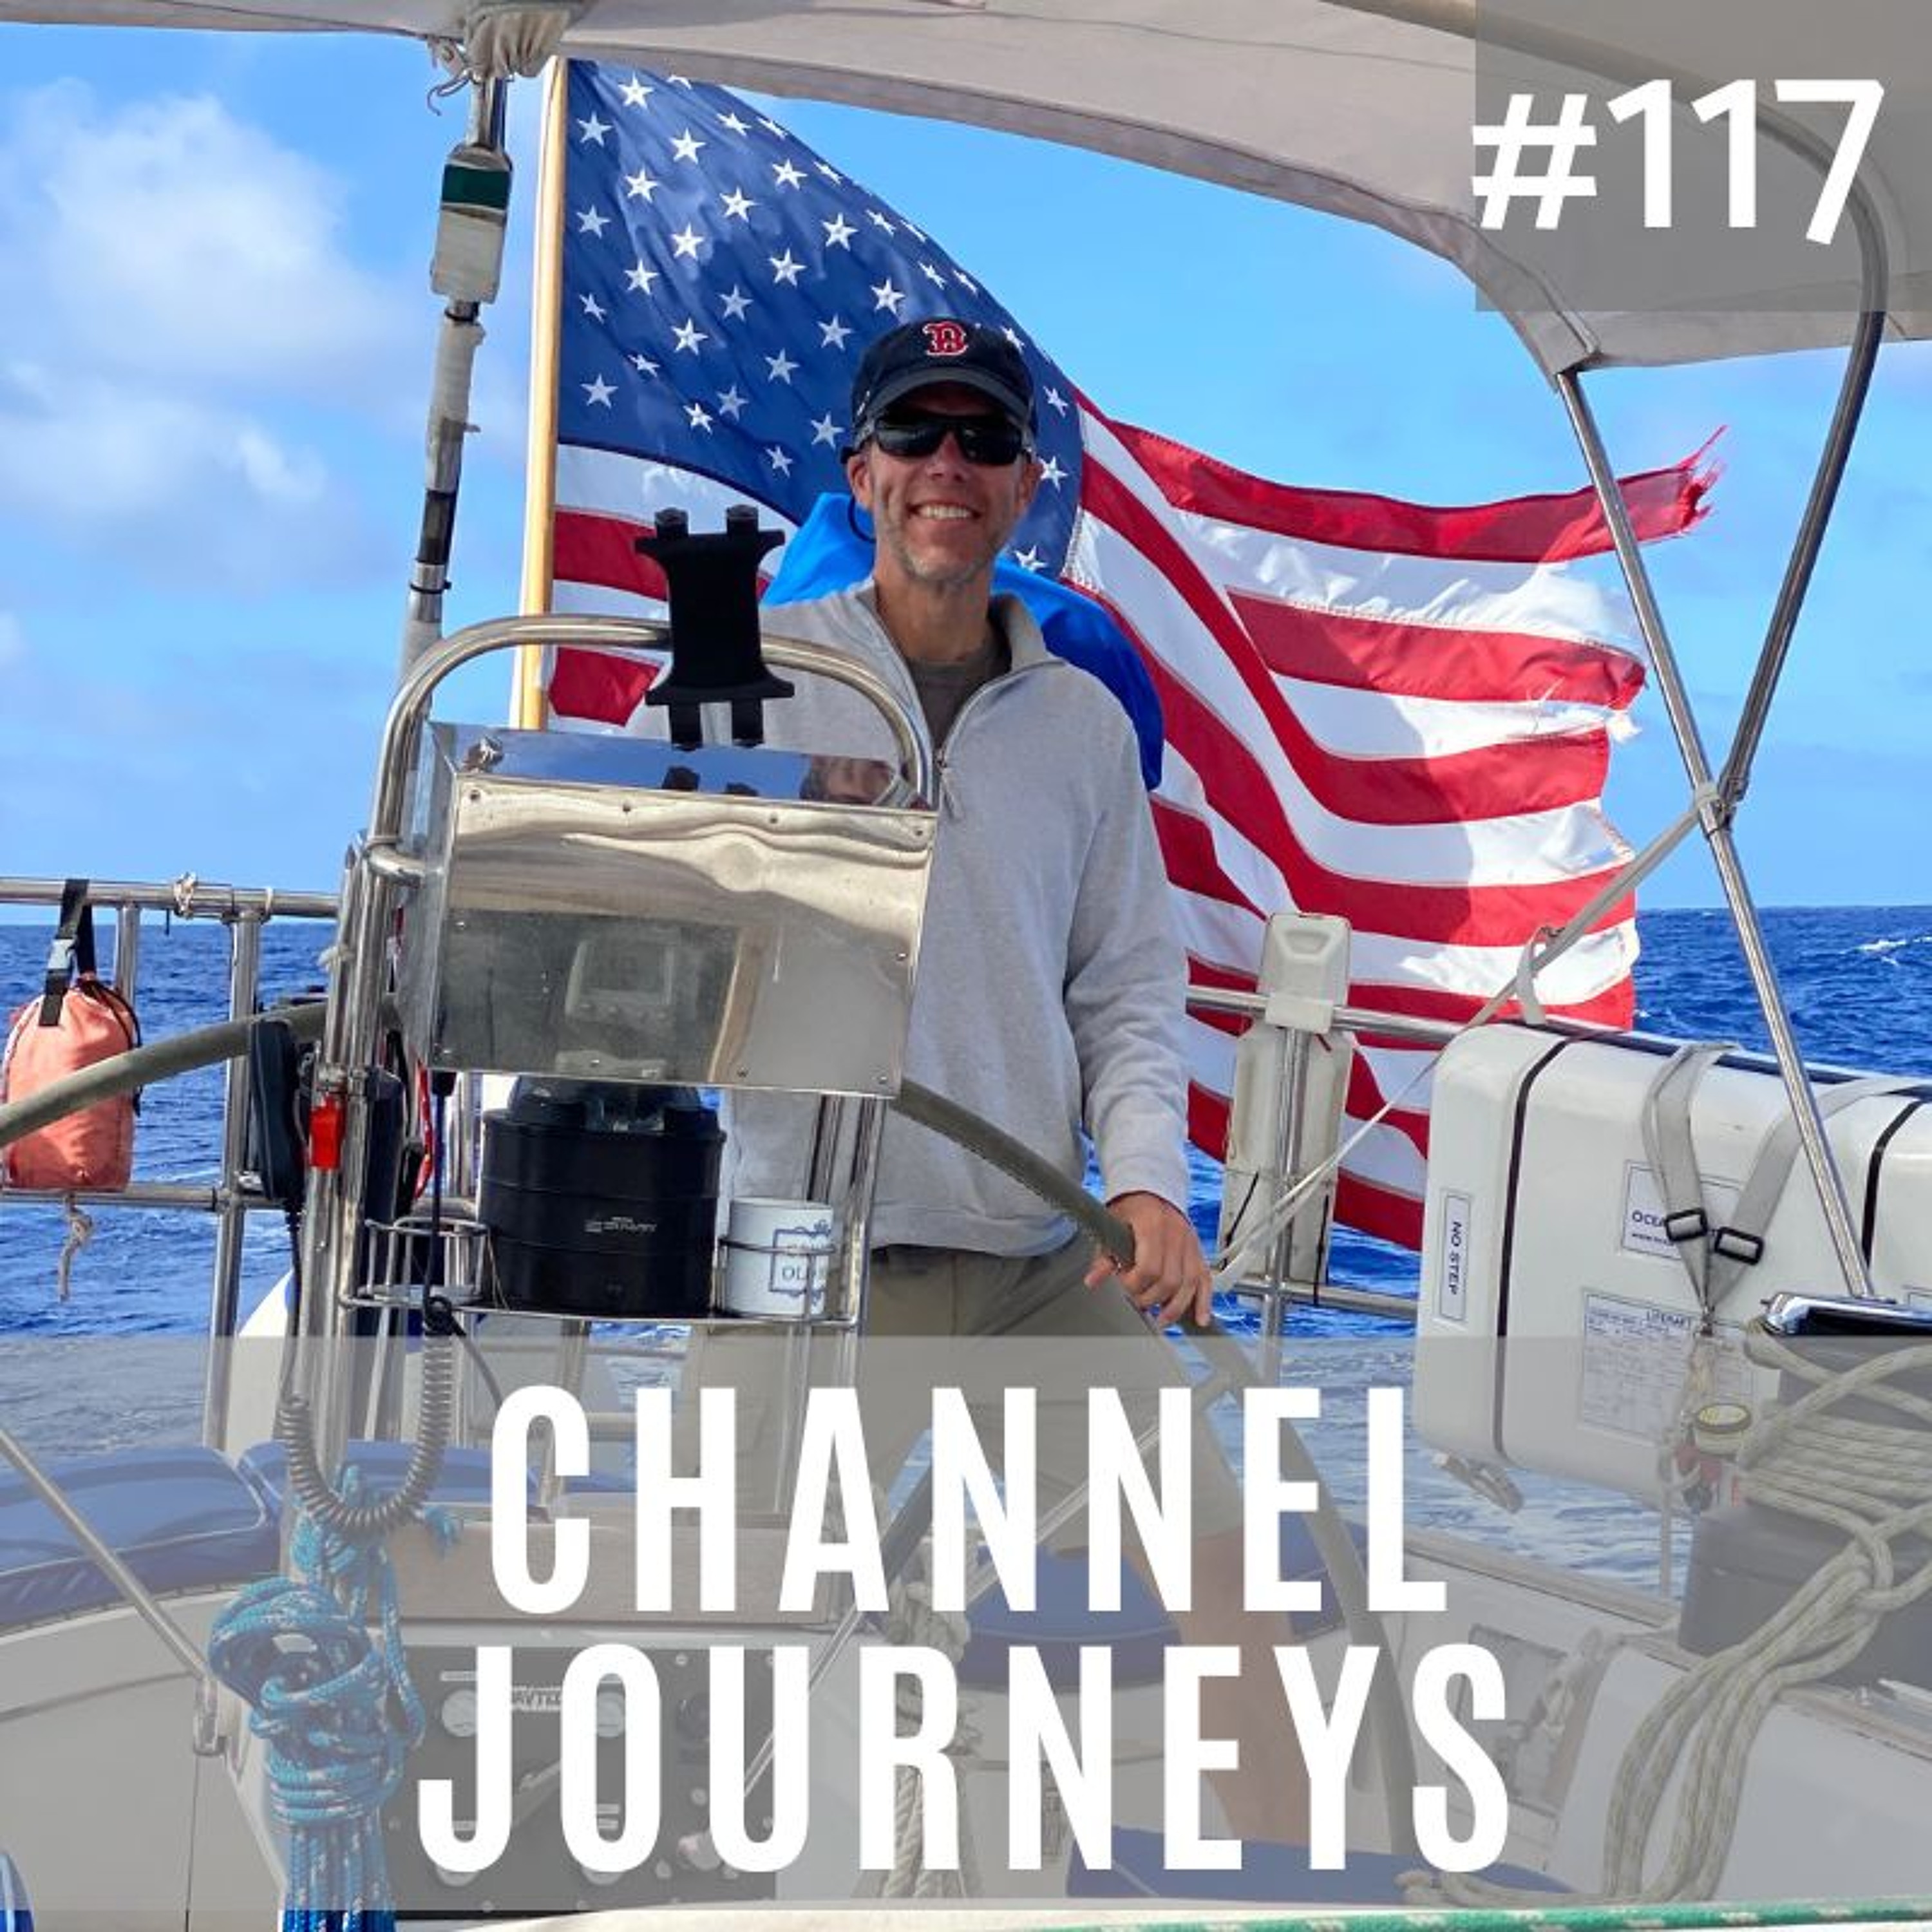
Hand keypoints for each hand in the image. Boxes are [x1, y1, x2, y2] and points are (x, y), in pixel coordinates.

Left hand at [1086, 1191, 1213, 1329]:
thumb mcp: (1112, 1226)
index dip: (1134, 1283)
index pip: (1149, 1268)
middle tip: (1136, 1299)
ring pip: (1189, 1285)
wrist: (1150, 1192)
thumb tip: (1093, 1280)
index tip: (1123, 1282)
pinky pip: (1206, 1281)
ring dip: (1174, 1308)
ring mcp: (1190, 1244)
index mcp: (1153, 1225)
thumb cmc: (1130, 1208)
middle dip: (1151, 1297)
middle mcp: (1175, 1235)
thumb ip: (1104, 1256)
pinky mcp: (1198, 1252)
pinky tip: (1200, 1319)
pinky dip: (1203, 1301)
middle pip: (1169, 1281)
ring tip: (1160, 1320)